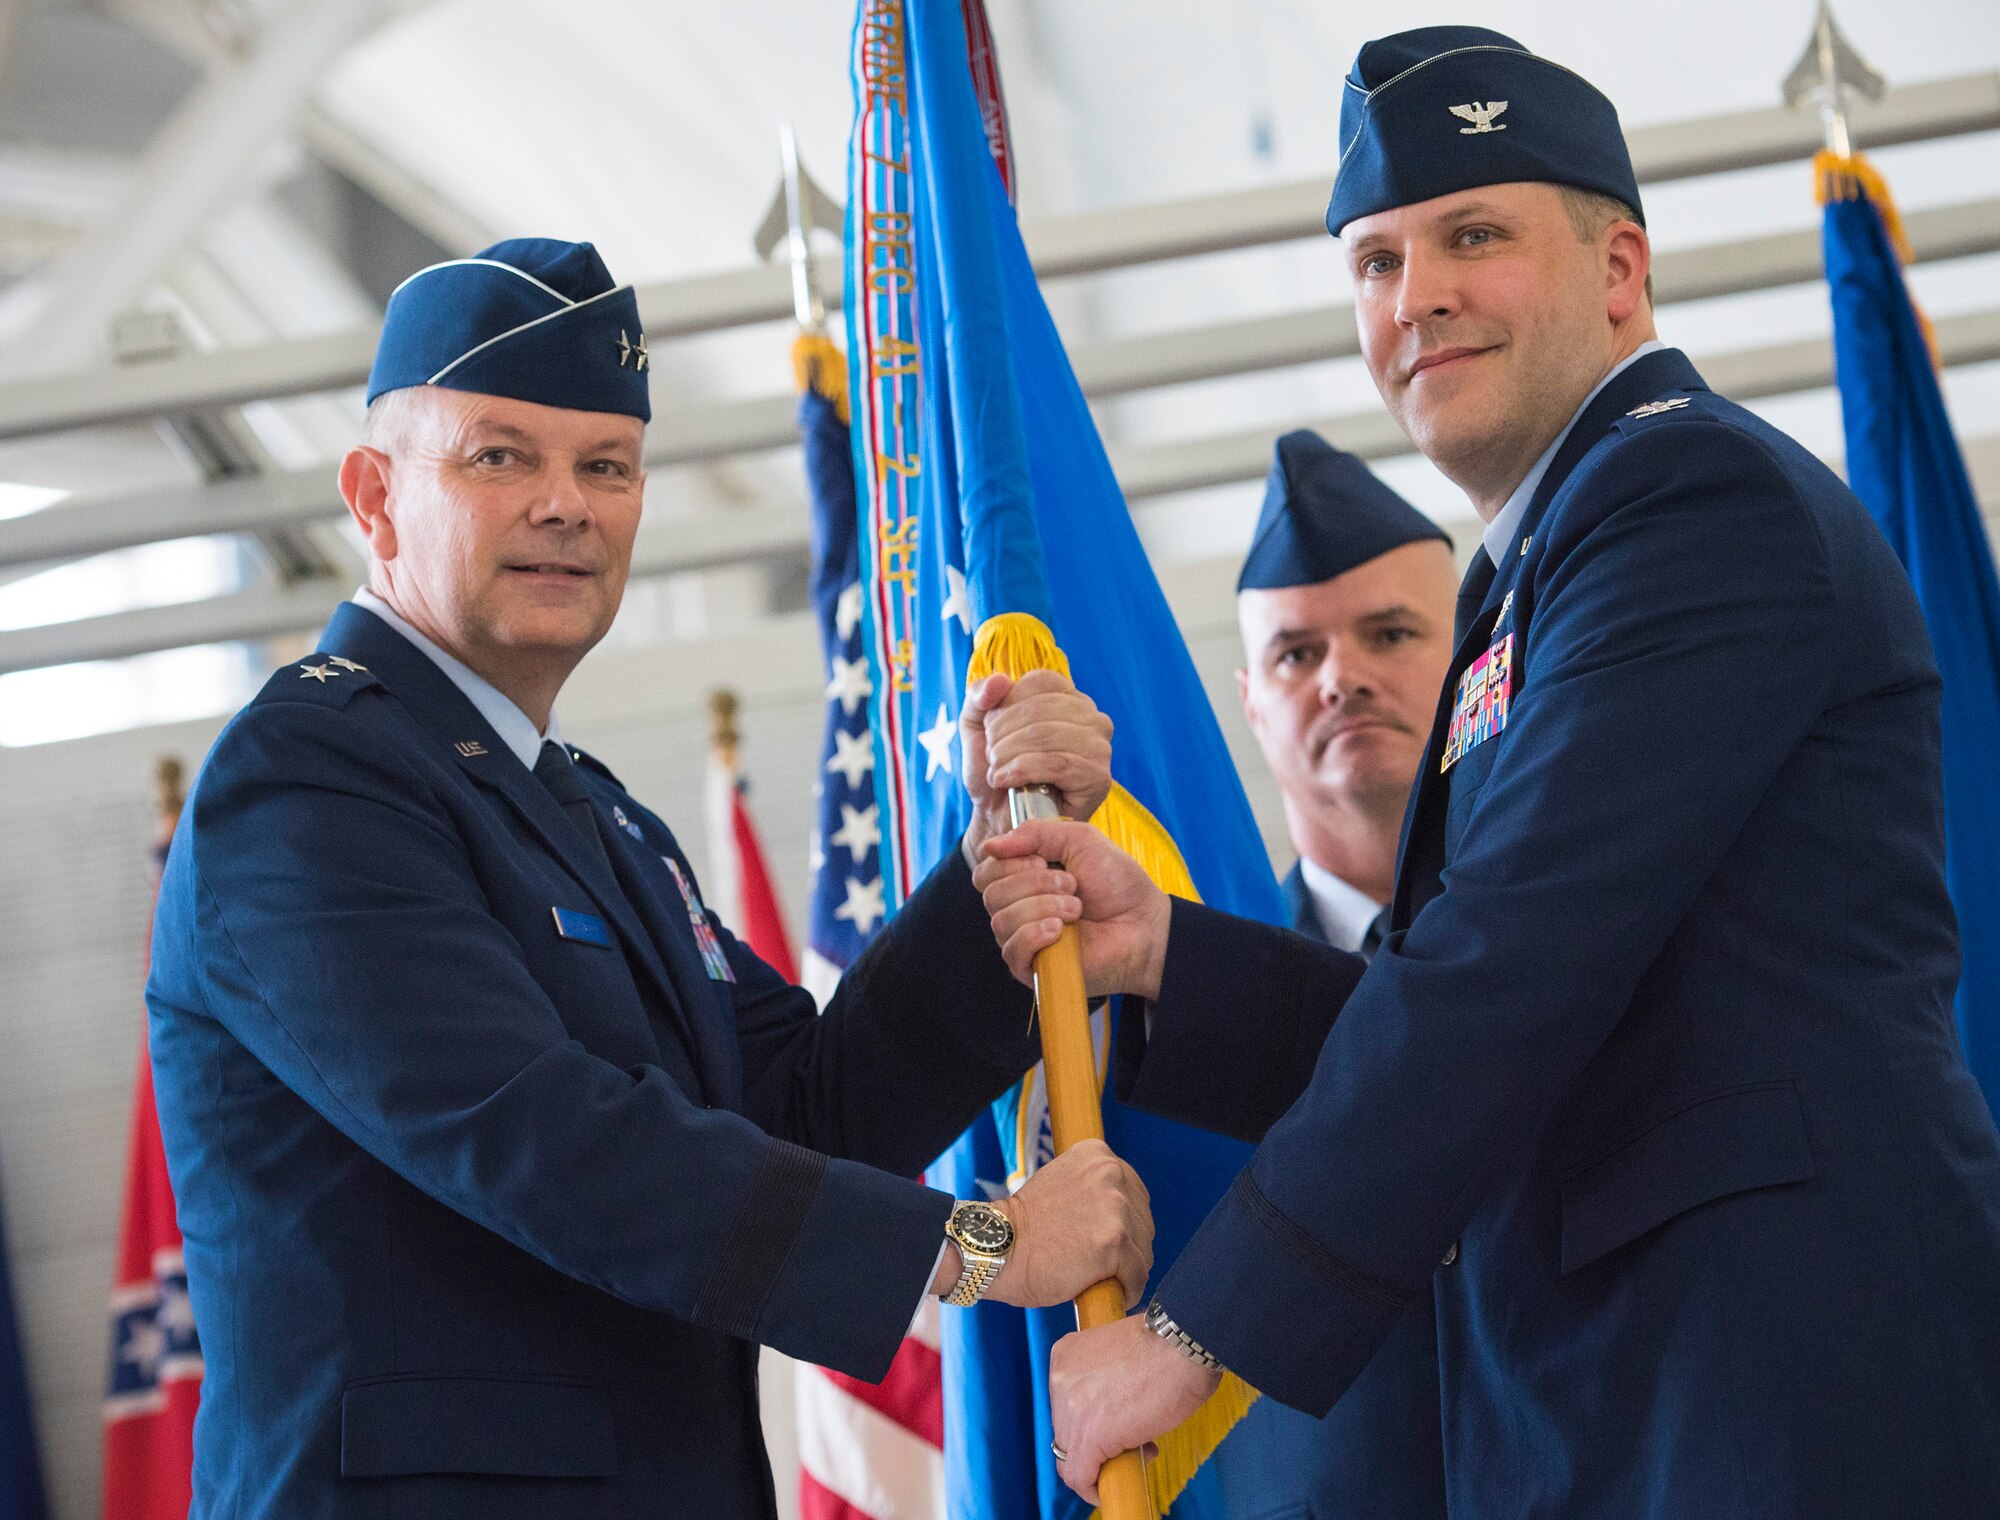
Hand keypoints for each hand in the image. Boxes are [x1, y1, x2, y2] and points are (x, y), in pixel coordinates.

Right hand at [947, 1140, 1151, 1310]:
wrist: (997, 1248)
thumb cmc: (1024, 1225)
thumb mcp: (1062, 1184)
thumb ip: (1093, 1190)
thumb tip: (1121, 1215)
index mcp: (1098, 1155)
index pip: (1134, 1192)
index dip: (1124, 1221)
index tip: (1109, 1238)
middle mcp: (1111, 1174)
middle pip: (1143, 1220)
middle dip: (1128, 1245)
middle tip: (1101, 1261)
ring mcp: (1115, 1208)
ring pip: (1144, 1249)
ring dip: (1128, 1268)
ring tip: (1101, 1276)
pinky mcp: (1115, 1243)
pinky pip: (1138, 1275)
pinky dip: (1128, 1289)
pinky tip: (1110, 1292)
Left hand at [961, 671, 1113, 858]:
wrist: (998, 819)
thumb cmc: (996, 769)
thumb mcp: (976, 726)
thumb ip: (979, 695)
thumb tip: (999, 681)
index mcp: (1068, 698)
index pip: (1039, 682)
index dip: (1006, 706)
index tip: (991, 733)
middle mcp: (1092, 718)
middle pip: (1039, 709)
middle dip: (1002, 735)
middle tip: (991, 757)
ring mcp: (1100, 748)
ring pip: (1045, 734)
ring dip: (1008, 754)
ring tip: (997, 770)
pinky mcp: (1098, 777)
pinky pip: (1056, 763)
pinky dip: (1021, 771)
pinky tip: (1006, 781)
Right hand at [976, 819, 1170, 997]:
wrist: (1144, 923)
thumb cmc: (1117, 884)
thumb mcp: (1079, 840)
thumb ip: (1035, 833)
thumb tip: (990, 845)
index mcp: (1023, 878)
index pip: (986, 871)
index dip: (1009, 862)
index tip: (1043, 860)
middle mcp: (1018, 908)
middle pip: (992, 893)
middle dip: (1034, 883)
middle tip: (1072, 885)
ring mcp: (1023, 939)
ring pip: (1001, 920)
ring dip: (1043, 907)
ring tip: (1077, 908)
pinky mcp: (1032, 968)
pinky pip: (1012, 949)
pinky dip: (1034, 934)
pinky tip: (1060, 930)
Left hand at [1049, 1314, 1220, 1503]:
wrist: (1182, 1345)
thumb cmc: (1166, 1345)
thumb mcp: (1117, 1352)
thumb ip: (1103, 1379)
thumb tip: (1111, 1413)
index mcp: (1066, 1356)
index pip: (1066, 1404)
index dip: (1093, 1419)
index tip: (1118, 1421)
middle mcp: (1060, 1380)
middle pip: (1066, 1430)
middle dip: (1098, 1442)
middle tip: (1134, 1439)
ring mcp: (1070, 1409)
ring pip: (1070, 1457)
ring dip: (1101, 1463)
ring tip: (1138, 1451)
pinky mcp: (1089, 1437)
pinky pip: (1079, 1477)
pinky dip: (1093, 1488)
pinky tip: (1114, 1484)